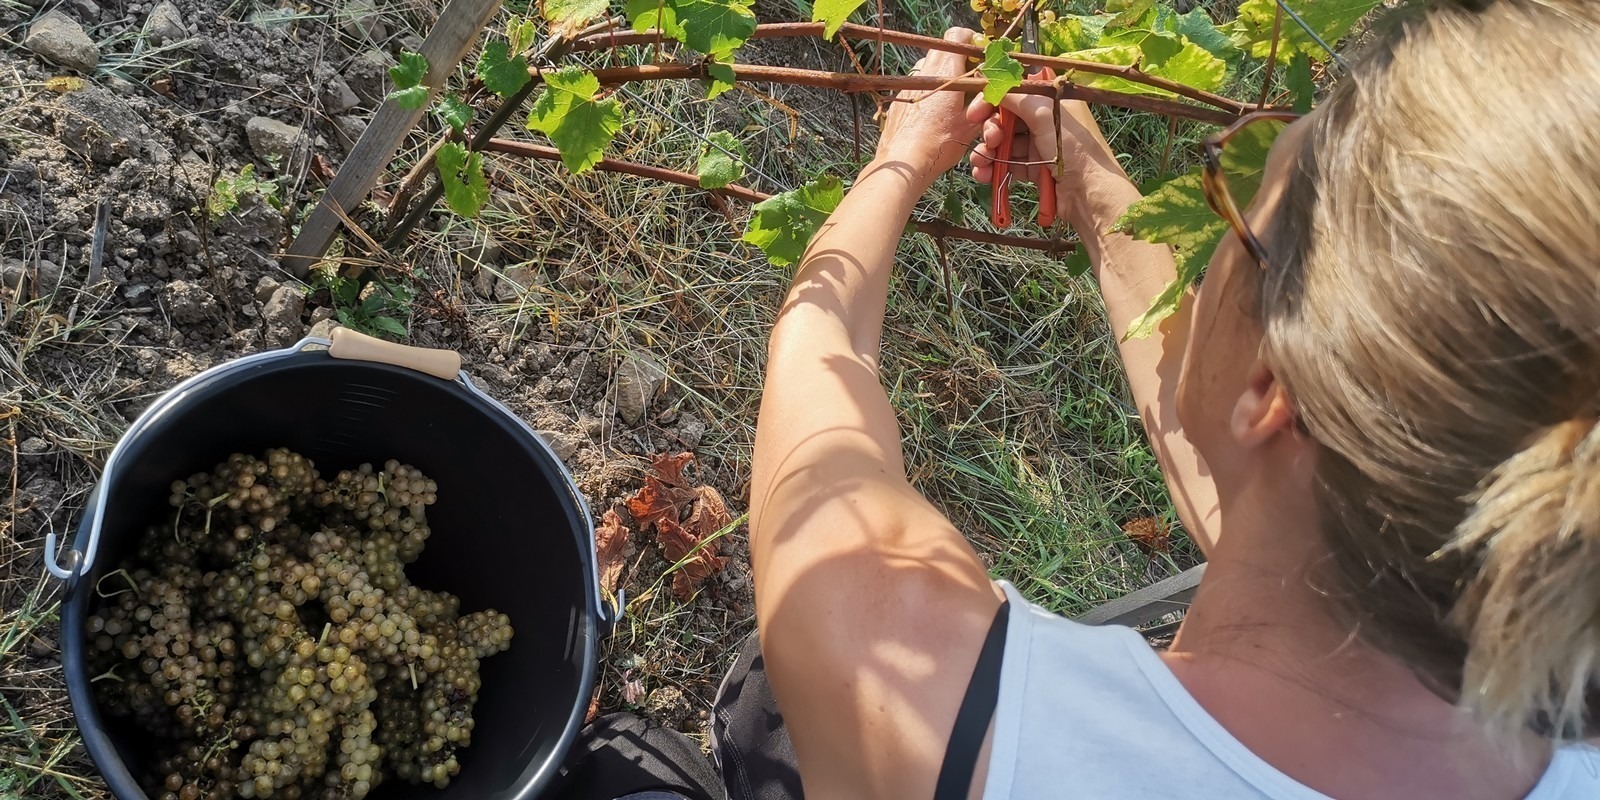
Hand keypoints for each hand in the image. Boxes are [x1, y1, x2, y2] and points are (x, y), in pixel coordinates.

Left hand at [873, 27, 986, 187]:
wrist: (903, 163)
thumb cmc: (939, 144)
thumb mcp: (971, 124)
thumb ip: (984, 100)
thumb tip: (993, 88)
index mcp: (945, 71)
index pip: (957, 37)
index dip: (971, 42)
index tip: (981, 57)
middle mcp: (924, 72)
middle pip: (943, 51)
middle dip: (959, 61)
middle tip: (971, 80)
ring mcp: (907, 84)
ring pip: (929, 68)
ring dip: (943, 76)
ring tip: (953, 98)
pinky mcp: (898, 99)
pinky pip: (917, 86)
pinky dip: (928, 91)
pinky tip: (934, 113)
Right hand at [969, 93, 1128, 225]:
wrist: (1089, 192)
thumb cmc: (1072, 146)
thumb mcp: (1043, 113)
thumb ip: (1015, 96)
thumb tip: (990, 84)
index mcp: (1050, 99)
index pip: (1013, 91)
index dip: (991, 100)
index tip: (974, 113)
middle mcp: (1044, 119)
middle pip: (1005, 117)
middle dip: (990, 129)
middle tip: (990, 140)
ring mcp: (1038, 144)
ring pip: (1003, 142)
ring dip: (987, 150)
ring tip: (980, 161)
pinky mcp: (1034, 167)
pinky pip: (1007, 163)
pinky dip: (993, 168)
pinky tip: (983, 174)